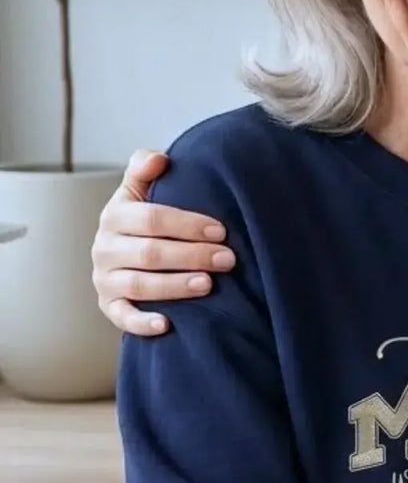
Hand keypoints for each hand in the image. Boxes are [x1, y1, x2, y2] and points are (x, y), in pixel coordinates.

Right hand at [92, 148, 235, 334]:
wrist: (127, 251)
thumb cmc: (147, 220)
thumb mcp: (141, 190)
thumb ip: (145, 169)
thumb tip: (158, 158)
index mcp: (115, 216)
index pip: (151, 219)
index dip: (187, 224)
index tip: (222, 231)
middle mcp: (105, 248)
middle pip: (149, 253)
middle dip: (192, 256)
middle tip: (228, 259)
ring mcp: (105, 279)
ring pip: (139, 285)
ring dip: (175, 286)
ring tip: (208, 285)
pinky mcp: (109, 305)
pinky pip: (122, 317)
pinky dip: (142, 323)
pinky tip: (168, 324)